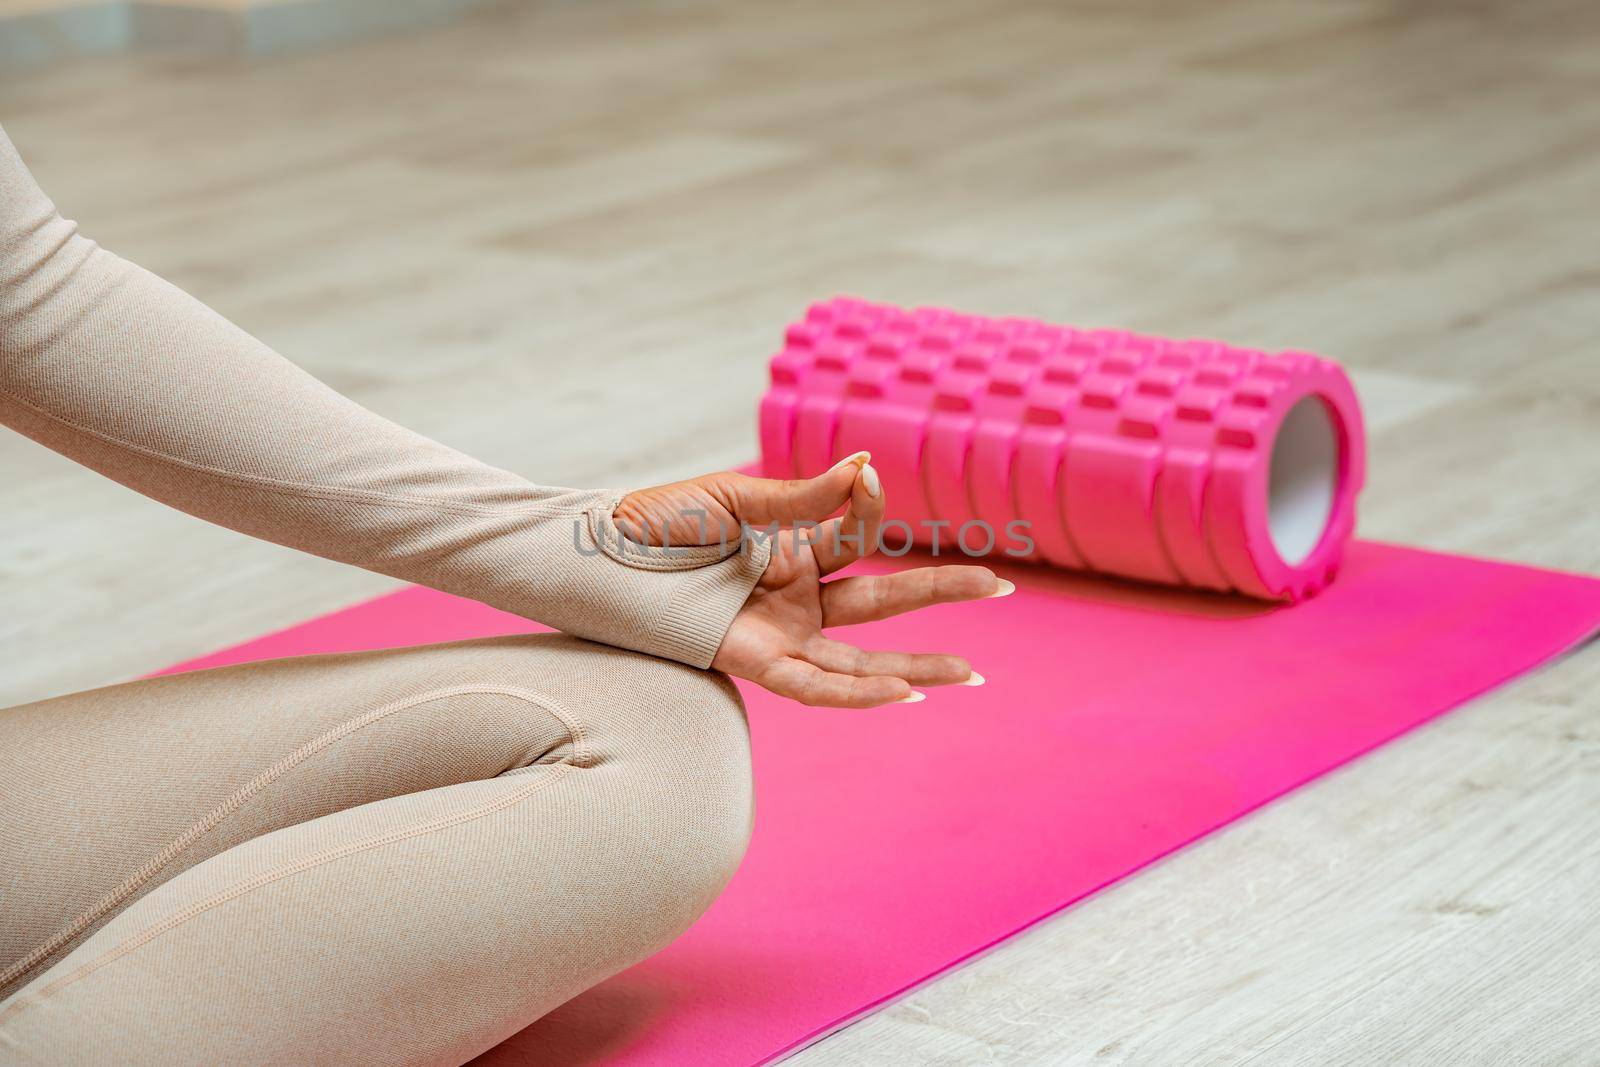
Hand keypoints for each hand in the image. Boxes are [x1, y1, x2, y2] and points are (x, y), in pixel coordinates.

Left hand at [614, 454, 1010, 707]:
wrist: (595, 556)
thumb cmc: (653, 522)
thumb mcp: (733, 500)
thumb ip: (800, 497)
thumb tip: (866, 470)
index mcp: (791, 548)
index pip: (855, 533)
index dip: (869, 506)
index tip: (870, 478)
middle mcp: (795, 595)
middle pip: (884, 599)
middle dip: (943, 593)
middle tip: (1003, 585)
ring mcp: (779, 631)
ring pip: (863, 655)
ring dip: (917, 666)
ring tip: (973, 675)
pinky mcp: (753, 661)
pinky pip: (814, 686)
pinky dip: (859, 694)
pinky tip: (905, 694)